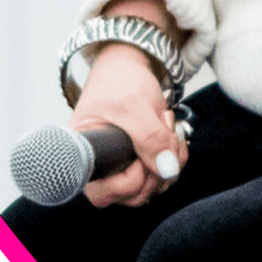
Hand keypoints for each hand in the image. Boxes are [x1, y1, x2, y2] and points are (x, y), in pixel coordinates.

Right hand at [72, 0, 188, 208]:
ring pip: (154, 185)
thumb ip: (150, 137)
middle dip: (157, 167)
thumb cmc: (119, 82)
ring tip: (165, 125)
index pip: (104, 193)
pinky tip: (170, 130)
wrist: (130, 66)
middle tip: (162, 133)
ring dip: (170, 157)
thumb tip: (167, 170)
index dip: (130, 181)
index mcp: (85, 156)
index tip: (140, 155)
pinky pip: (165, 172)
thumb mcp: (133, 105)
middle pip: (133, 195)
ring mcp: (123, 165)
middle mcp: (101, 167)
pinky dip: (176, 153)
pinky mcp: (141, 159)